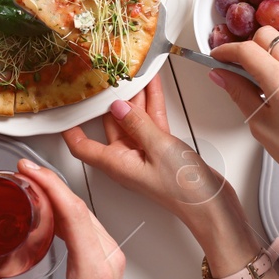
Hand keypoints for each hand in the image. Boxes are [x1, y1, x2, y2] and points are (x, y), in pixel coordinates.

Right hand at [0, 159, 129, 278]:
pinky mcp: (108, 262)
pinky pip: (88, 225)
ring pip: (85, 213)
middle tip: (23, 174)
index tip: (29, 172)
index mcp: (93, 272)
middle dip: (50, 185)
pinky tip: (49, 209)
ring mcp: (111, 260)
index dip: (50, 186)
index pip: (73, 212)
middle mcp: (108, 261)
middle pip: (79, 207)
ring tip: (32, 186)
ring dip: (59, 196)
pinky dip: (67, 211)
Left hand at [62, 76, 228, 225]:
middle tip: (105, 76)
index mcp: (116, 164)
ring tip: (131, 73)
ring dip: (134, 98)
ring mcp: (144, 155)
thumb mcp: (158, 148)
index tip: (66, 105)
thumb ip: (137, 123)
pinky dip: (152, 105)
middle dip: (108, 101)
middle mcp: (126, 160)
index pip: (82, 145)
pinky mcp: (161, 151)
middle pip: (109, 125)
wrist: (212, 206)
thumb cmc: (185, 189)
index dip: (70, 127)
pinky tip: (152, 86)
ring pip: (133, 120)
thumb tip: (118, 106)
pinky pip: (151, 123)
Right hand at [209, 30, 278, 204]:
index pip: (246, 50)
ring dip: (271, 59)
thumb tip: (221, 75)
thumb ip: (239, 93)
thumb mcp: (261, 125)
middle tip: (241, 70)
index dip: (226, 51)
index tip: (218, 57)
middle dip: (250, 48)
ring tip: (269, 88)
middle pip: (266, 37)